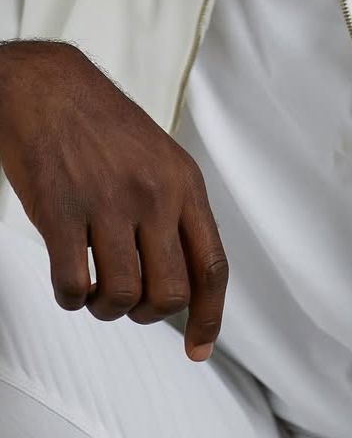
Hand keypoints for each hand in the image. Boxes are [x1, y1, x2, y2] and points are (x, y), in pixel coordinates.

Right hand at [0, 41, 226, 360]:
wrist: (52, 89)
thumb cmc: (107, 128)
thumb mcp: (163, 162)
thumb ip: (178, 214)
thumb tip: (189, 276)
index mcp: (186, 185)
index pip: (213, 265)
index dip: (210, 315)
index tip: (199, 348)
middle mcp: (155, 195)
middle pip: (172, 291)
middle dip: (150, 312)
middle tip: (131, 299)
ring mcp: (109, 203)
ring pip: (123, 296)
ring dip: (107, 307)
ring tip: (97, 286)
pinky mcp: (62, 212)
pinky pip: (73, 286)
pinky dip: (72, 297)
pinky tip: (70, 276)